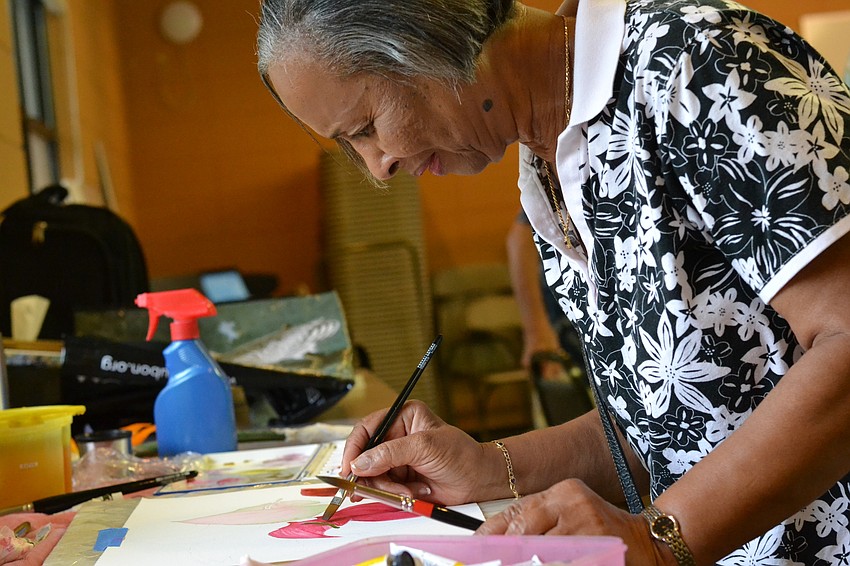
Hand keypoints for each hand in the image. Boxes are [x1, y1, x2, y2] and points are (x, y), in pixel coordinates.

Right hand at [341, 400, 487, 504]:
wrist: (479, 480)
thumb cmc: (461, 454)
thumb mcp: (425, 447)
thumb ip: (391, 453)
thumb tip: (360, 463)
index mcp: (402, 416)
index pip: (367, 428)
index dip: (355, 448)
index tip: (349, 468)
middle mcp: (396, 435)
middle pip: (365, 454)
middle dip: (368, 473)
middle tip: (367, 488)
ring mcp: (397, 458)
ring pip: (371, 475)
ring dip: (386, 487)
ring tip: (407, 490)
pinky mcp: (399, 478)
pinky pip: (382, 488)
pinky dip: (392, 494)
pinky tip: (411, 493)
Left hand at [477, 479, 675, 565]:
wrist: (650, 543)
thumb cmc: (602, 533)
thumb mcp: (568, 519)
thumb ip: (537, 526)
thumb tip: (497, 545)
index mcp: (562, 491)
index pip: (516, 512)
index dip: (491, 534)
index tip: (473, 549)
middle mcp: (573, 502)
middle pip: (525, 533)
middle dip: (506, 555)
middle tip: (491, 563)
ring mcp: (587, 523)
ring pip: (542, 552)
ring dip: (528, 562)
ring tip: (508, 565)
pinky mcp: (599, 543)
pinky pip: (564, 561)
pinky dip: (551, 565)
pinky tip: (549, 565)